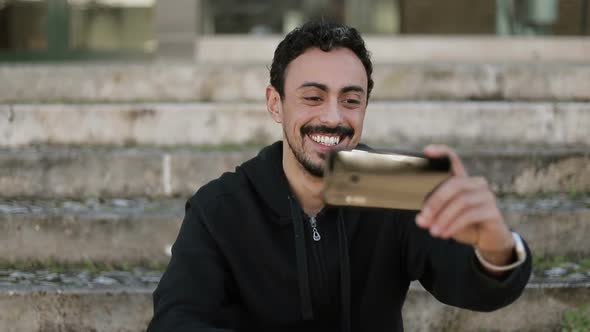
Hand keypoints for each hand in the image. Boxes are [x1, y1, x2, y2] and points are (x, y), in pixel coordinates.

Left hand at [415, 145, 514, 266]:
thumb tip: (420, 219)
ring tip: (433, 231)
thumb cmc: (461, 222)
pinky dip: (454, 225)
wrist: (485, 239)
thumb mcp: (443, 216)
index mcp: (461, 179)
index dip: (441, 153)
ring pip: (461, 201)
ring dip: (444, 218)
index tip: (426, 151)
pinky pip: (470, 215)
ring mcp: (486, 195)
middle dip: (435, 202)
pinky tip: (445, 233)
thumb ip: (431, 215)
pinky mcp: (492, 210)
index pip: (453, 160)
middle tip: (423, 218)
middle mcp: (475, 183)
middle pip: (453, 184)